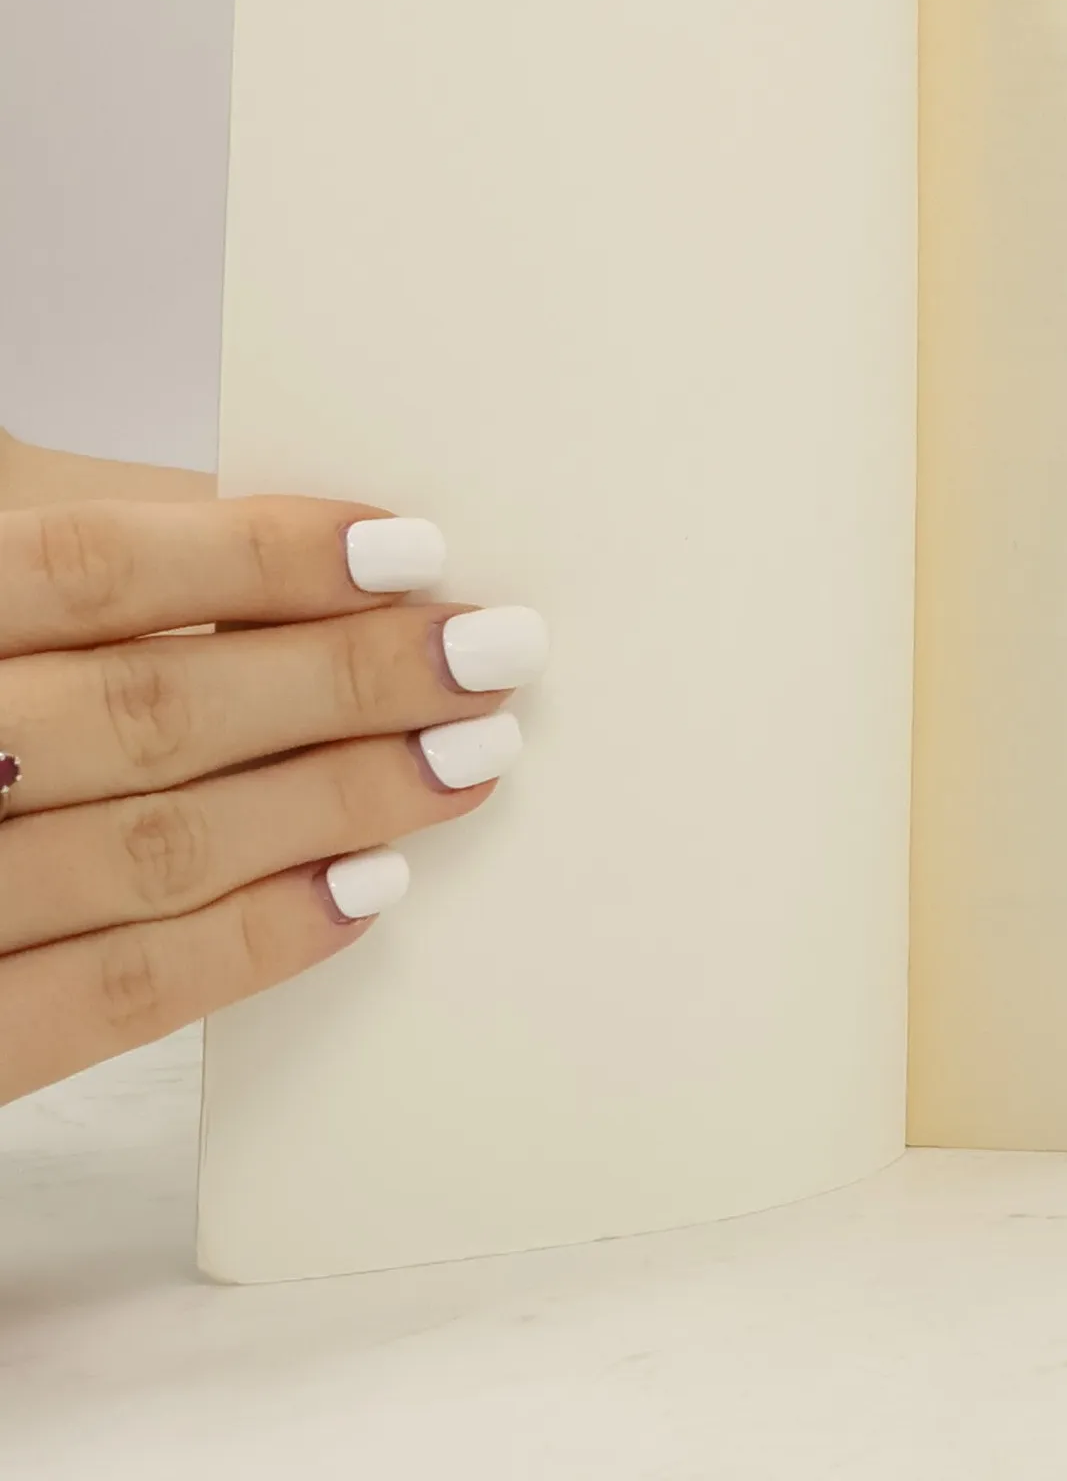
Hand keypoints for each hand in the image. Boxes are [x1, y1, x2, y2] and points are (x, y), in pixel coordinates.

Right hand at [0, 496, 544, 1101]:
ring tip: (467, 759)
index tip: (417, 553)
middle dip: (345, 683)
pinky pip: (102, 999)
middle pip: (150, 710)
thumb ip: (89, 551)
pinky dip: (248, 942)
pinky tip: (369, 890)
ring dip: (336, 802)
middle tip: (492, 656)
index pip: (96, 568)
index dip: (264, 558)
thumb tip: (312, 557)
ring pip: (152, 848)